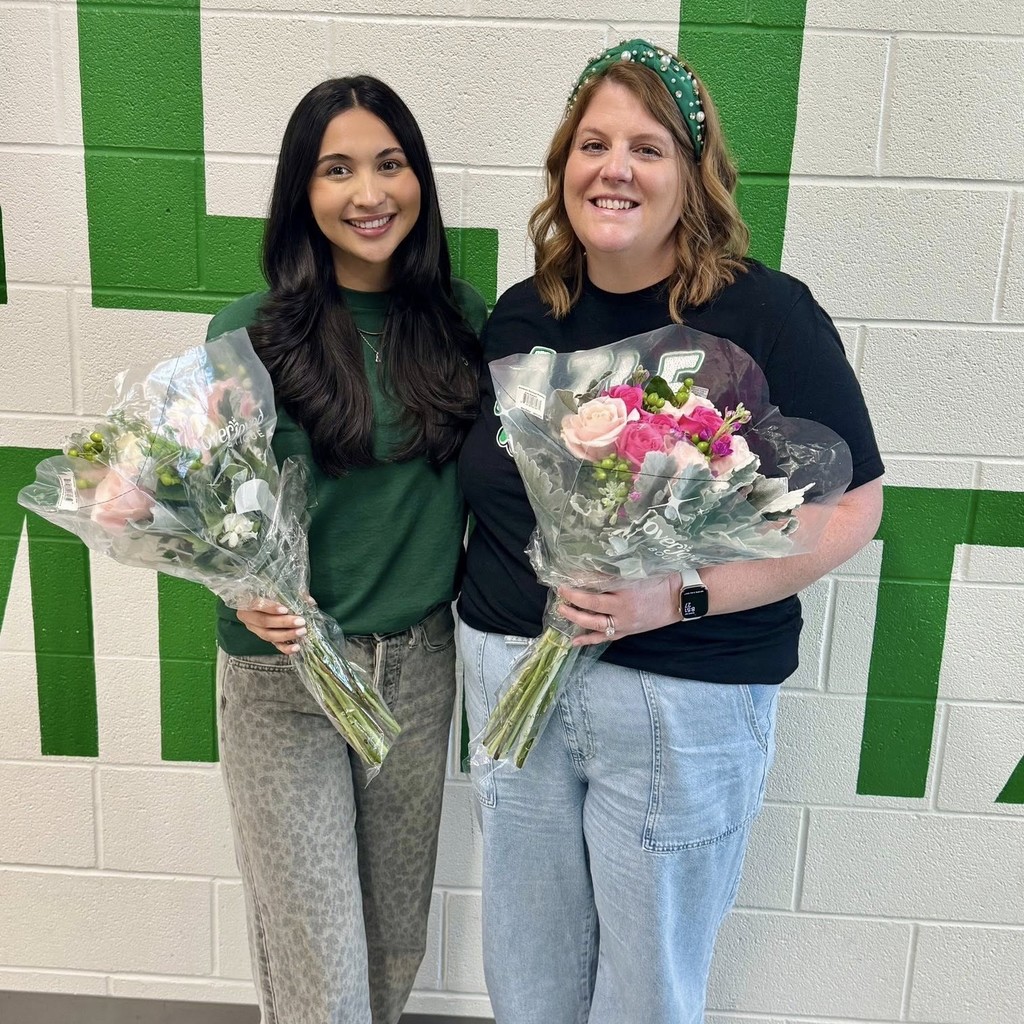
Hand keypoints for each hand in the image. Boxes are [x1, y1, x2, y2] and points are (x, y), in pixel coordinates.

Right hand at [236, 598, 307, 653]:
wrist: (261, 602)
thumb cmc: (270, 593)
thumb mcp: (277, 590)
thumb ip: (291, 594)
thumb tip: (309, 601)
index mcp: (248, 601)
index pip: (257, 604)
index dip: (270, 608)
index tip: (285, 610)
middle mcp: (248, 617)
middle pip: (264, 622)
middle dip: (283, 623)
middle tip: (300, 622)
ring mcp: (256, 629)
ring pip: (268, 635)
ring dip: (286, 635)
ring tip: (302, 632)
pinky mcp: (265, 637)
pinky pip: (274, 645)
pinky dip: (285, 648)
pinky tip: (296, 648)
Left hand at [557, 576, 679, 646]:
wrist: (680, 598)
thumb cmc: (661, 580)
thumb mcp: (637, 572)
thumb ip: (614, 574)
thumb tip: (589, 572)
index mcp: (625, 594)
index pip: (595, 593)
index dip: (578, 590)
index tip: (565, 583)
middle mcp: (623, 612)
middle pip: (592, 611)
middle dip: (573, 605)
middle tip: (559, 597)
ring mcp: (626, 625)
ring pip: (596, 627)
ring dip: (577, 620)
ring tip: (562, 613)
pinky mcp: (628, 631)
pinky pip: (606, 637)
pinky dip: (589, 640)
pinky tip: (574, 641)